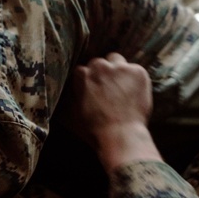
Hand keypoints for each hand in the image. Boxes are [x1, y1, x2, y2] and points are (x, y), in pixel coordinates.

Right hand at [68, 53, 161, 172]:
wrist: (120, 136)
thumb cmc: (93, 130)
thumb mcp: (70, 115)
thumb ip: (65, 99)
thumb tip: (60, 93)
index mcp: (81, 74)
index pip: (83, 70)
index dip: (88, 81)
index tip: (93, 91)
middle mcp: (99, 66)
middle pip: (100, 63)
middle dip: (103, 74)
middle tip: (108, 91)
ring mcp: (120, 67)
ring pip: (118, 62)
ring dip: (118, 72)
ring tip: (121, 89)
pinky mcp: (138, 71)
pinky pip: (136, 70)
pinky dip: (135, 80)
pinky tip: (133, 94)